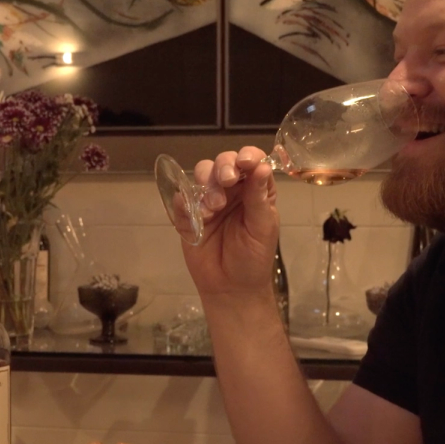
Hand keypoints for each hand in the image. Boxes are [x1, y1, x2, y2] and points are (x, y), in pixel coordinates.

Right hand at [179, 146, 278, 296]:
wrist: (230, 288)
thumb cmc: (254, 257)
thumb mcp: (262, 227)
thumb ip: (260, 197)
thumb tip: (263, 166)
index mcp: (254, 190)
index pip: (252, 162)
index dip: (248, 156)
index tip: (245, 161)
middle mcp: (232, 190)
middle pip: (223, 162)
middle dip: (224, 166)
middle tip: (228, 181)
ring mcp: (208, 200)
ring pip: (202, 174)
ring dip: (207, 184)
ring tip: (214, 208)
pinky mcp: (188, 214)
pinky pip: (181, 198)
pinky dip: (186, 201)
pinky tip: (197, 217)